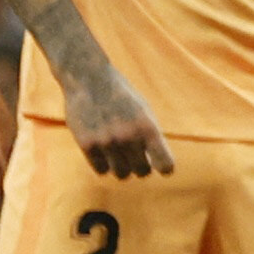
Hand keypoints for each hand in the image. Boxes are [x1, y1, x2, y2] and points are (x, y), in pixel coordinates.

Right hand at [65, 65, 173, 180]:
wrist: (89, 79)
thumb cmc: (121, 96)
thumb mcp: (144, 111)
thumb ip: (150, 136)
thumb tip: (155, 164)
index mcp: (149, 128)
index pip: (165, 165)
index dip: (165, 168)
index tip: (160, 166)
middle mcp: (129, 138)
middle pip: (142, 172)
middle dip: (141, 167)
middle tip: (136, 158)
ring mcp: (107, 142)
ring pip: (121, 174)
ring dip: (122, 168)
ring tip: (120, 155)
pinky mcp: (87, 145)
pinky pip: (101, 170)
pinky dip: (104, 165)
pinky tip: (104, 153)